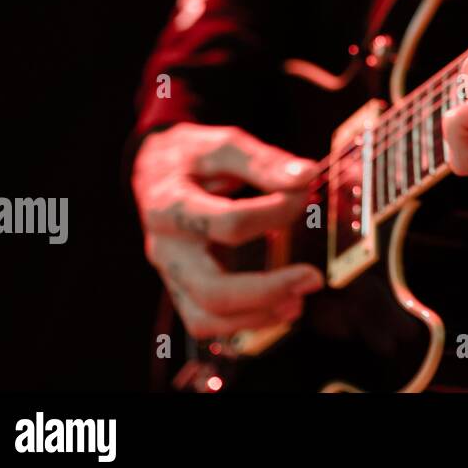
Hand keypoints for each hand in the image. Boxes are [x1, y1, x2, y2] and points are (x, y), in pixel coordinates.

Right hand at [133, 123, 324, 337]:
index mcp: (170, 206)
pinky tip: (280, 307)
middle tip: (313, 278)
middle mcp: (165, 247)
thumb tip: (306, 175)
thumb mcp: (222, 145)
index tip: (304, 193)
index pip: (228, 223)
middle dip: (267, 290)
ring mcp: (170, 273)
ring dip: (257, 316)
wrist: (154, 170)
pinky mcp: (181, 287)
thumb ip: (263, 161)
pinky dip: (243, 323)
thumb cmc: (192, 157)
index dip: (275, 212)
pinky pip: (205, 321)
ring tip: (298, 301)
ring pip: (205, 317)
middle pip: (211, 289)